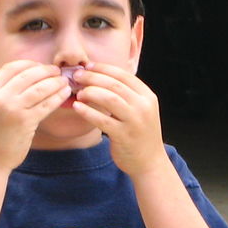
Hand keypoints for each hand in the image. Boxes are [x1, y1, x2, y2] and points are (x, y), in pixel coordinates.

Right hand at [0, 60, 69, 171]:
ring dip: (55, 83)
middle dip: (46, 71)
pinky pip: (46, 104)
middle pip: (28, 75)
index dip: (29, 64)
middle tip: (57, 72)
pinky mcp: (26, 122)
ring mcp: (13, 109)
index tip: (41, 66)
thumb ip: (5, 92)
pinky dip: (57, 97)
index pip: (11, 67)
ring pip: (39, 88)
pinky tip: (64, 94)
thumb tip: (30, 76)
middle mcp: (0, 98)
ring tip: (64, 82)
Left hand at [70, 62, 167, 176]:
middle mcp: (143, 106)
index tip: (88, 66)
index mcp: (147, 96)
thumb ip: (126, 95)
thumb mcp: (140, 110)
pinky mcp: (124, 136)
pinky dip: (87, 112)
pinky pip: (102, 120)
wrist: (150, 162)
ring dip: (90, 92)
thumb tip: (99, 78)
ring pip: (109, 98)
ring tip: (78, 93)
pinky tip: (77, 107)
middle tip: (77, 76)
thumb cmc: (139, 134)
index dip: (103, 68)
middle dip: (93, 77)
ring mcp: (134, 121)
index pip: (123, 75)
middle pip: (114, 84)